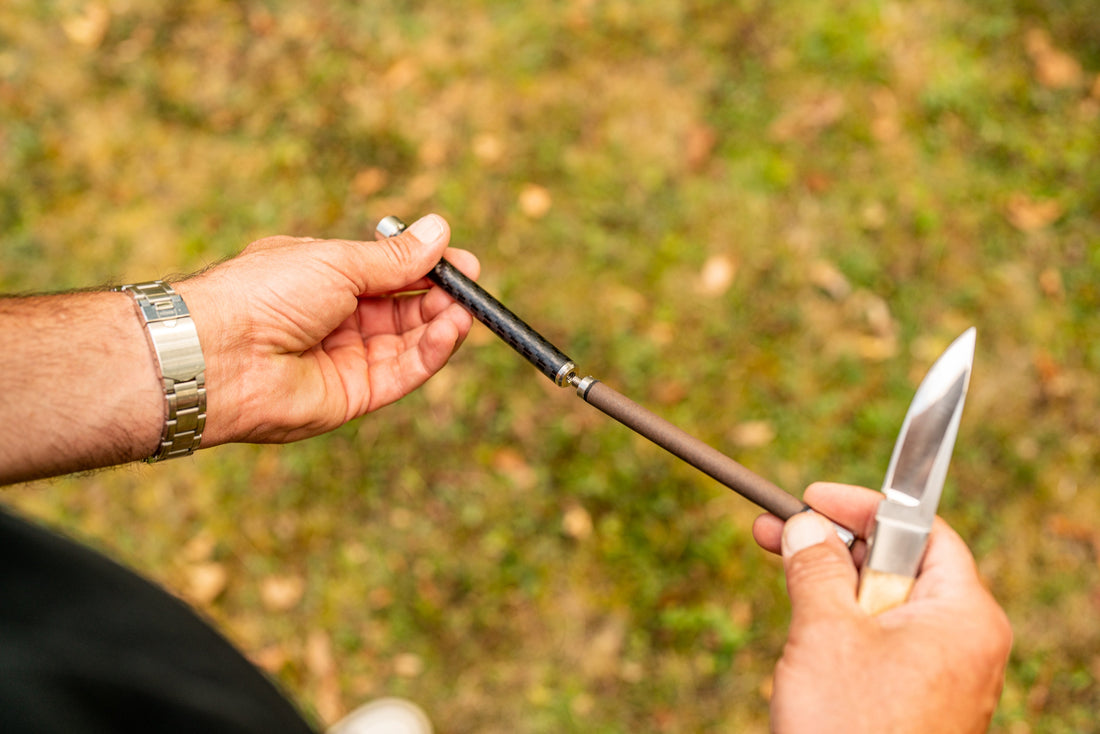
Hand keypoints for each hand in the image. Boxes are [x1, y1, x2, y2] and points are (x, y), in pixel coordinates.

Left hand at [176, 214, 478, 444]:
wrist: (220, 354)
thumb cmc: (265, 293)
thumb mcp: (337, 261)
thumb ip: (394, 258)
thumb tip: (440, 231)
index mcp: (323, 279)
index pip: (387, 274)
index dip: (425, 268)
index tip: (462, 262)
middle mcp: (336, 320)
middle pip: (403, 309)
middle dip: (439, 296)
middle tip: (471, 285)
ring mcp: (345, 360)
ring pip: (408, 342)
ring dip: (441, 323)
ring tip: (467, 307)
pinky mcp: (354, 396)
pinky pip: (403, 373)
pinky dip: (431, 351)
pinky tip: (452, 328)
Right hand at [752, 483, 1011, 733]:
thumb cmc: (851, 726)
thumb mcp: (824, 630)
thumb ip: (815, 567)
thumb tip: (803, 527)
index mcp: (964, 615)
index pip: (922, 530)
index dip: (864, 507)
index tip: (810, 498)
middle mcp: (963, 642)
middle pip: (898, 566)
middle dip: (833, 548)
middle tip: (774, 533)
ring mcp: (941, 676)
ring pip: (881, 606)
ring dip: (830, 591)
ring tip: (786, 594)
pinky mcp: (915, 702)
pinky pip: (878, 645)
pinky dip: (839, 628)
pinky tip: (804, 636)